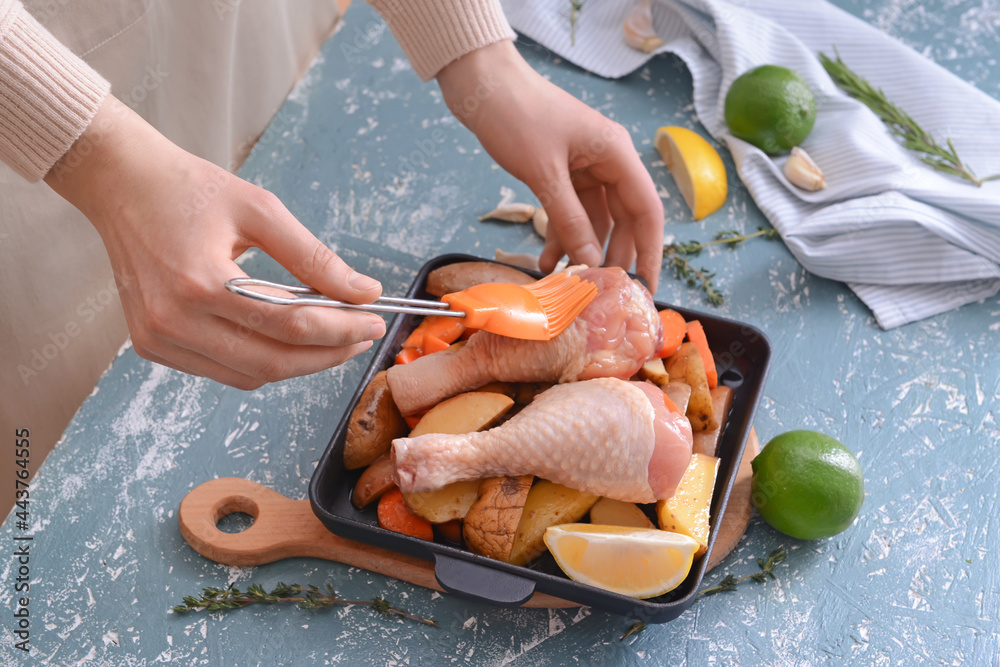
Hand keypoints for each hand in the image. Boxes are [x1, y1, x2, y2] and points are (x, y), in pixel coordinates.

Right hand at [45, 96, 385, 389]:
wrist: (121, 184)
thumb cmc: (189, 189)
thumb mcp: (260, 209)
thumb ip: (313, 257)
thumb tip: (364, 292)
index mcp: (199, 282)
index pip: (289, 325)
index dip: (341, 329)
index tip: (375, 322)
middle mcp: (173, 320)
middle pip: (272, 362)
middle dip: (327, 355)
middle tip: (362, 337)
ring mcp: (158, 338)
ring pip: (249, 376)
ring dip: (297, 364)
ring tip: (331, 337)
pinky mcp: (152, 345)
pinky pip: (222, 371)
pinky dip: (261, 362)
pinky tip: (285, 338)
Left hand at [436, 40, 664, 291]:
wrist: (482, 85)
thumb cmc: (516, 115)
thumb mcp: (544, 174)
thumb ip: (569, 219)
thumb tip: (590, 263)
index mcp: (616, 154)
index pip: (646, 210)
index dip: (650, 251)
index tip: (647, 286)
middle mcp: (607, 161)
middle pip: (623, 218)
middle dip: (613, 255)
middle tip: (605, 292)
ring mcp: (584, 167)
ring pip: (594, 219)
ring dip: (582, 249)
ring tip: (569, 283)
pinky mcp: (562, 171)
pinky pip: (570, 211)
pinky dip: (560, 235)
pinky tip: (547, 260)